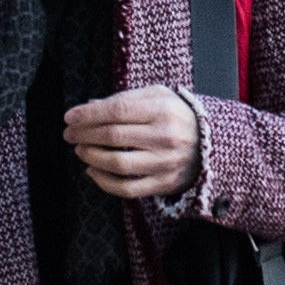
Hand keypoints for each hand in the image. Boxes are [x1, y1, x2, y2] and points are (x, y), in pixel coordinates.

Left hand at [61, 86, 202, 201]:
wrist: (214, 142)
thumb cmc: (177, 115)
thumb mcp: (158, 96)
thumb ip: (124, 99)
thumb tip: (89, 106)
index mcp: (162, 110)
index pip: (116, 111)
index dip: (88, 114)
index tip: (70, 117)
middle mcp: (165, 136)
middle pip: (113, 136)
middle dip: (84, 135)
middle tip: (69, 134)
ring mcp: (165, 162)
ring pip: (117, 164)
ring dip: (91, 157)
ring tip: (80, 149)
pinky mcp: (164, 183)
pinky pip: (127, 188)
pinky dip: (103, 181)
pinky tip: (92, 170)